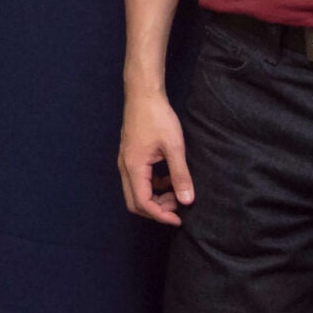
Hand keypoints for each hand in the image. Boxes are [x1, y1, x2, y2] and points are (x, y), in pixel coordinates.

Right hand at [119, 85, 193, 224]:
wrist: (143, 94)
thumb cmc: (158, 118)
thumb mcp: (174, 147)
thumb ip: (180, 175)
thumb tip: (187, 200)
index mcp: (134, 167)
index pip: (142, 203)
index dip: (161, 215)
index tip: (180, 218)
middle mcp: (125, 167)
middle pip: (134, 202)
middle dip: (156, 210)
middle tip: (178, 207)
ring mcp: (125, 161)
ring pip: (135, 192)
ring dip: (155, 199)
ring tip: (176, 193)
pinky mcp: (129, 156)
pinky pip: (138, 180)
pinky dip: (152, 187)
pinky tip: (168, 179)